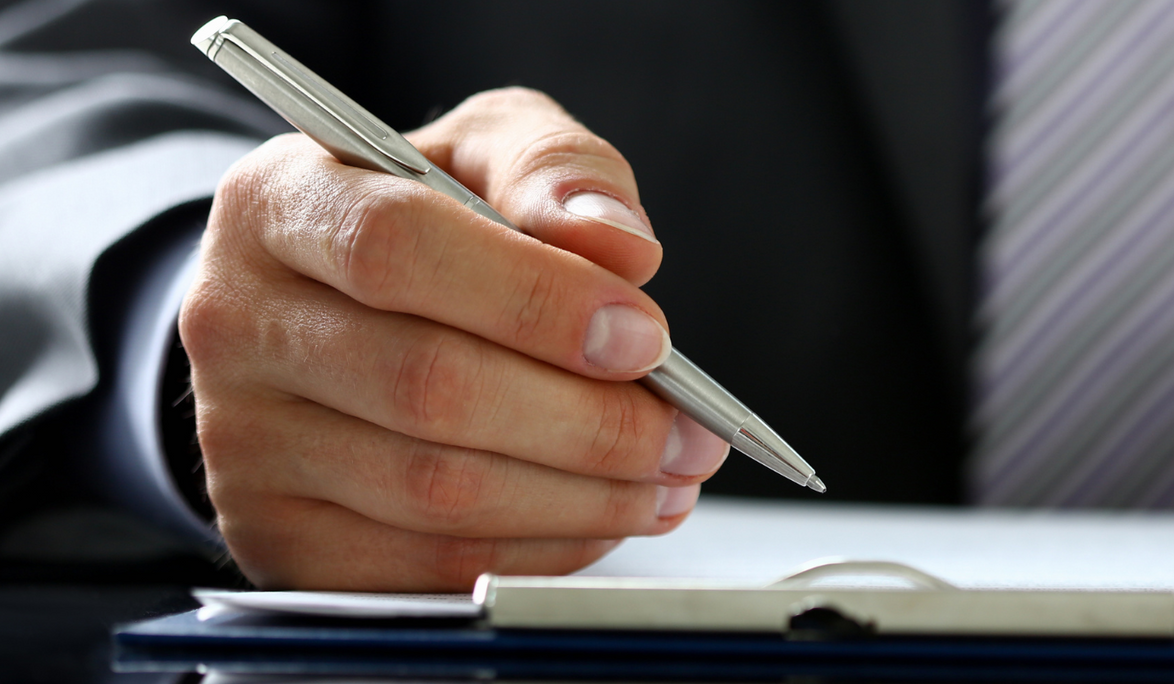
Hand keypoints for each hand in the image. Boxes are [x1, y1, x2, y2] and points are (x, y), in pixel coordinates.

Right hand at [181, 88, 728, 589]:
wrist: (326, 305)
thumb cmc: (424, 218)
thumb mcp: (490, 150)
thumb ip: (557, 173)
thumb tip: (620, 251)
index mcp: (277, 201)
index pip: (397, 249)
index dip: (536, 299)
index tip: (646, 336)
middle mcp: (234, 322)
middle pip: (426, 386)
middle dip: (588, 421)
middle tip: (689, 433)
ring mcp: (244, 443)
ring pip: (433, 492)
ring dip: (581, 496)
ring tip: (669, 477)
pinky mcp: (278, 537)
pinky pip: (428, 565)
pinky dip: (540, 549)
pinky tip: (605, 514)